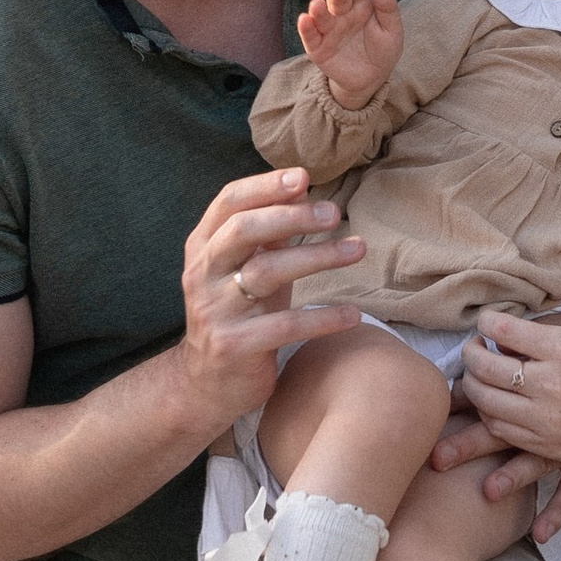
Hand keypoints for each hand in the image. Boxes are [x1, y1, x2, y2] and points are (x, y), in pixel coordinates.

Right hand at [171, 166, 363, 425]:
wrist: (204, 384)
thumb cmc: (237, 315)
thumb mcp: (247, 270)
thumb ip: (268, 235)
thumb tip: (304, 190)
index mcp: (203, 249)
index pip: (227, 204)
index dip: (264, 186)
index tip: (303, 177)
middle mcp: (202, 276)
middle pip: (243, 232)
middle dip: (291, 217)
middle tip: (334, 213)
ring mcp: (215, 312)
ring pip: (266, 273)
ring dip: (317, 257)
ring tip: (358, 249)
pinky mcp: (235, 347)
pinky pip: (285, 326)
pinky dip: (323, 318)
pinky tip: (353, 314)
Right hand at [296, 0, 402, 106]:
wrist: (371, 79)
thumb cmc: (383, 50)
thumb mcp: (392, 31)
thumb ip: (388, 10)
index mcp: (361, 5)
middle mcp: (342, 14)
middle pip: (337, 0)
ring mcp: (328, 30)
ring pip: (321, 16)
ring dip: (318, 10)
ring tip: (316, 6)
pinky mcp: (318, 48)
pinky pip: (310, 37)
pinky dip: (306, 29)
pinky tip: (305, 21)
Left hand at [428, 299, 560, 525]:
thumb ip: (548, 335)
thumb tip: (504, 334)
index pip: (504, 330)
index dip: (484, 322)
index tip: (483, 322)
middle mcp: (552, 383)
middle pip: (485, 366)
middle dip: (470, 353)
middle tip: (473, 348)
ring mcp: (546, 419)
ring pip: (485, 400)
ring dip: (472, 385)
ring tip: (476, 376)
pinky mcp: (544, 446)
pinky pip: (498, 429)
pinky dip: (488, 414)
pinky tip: (492, 404)